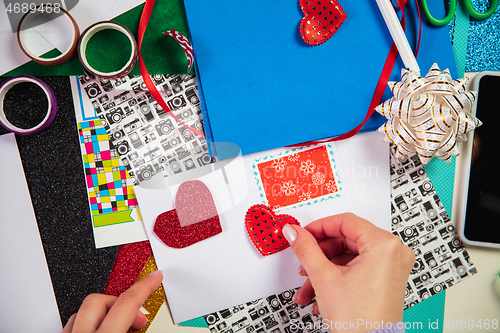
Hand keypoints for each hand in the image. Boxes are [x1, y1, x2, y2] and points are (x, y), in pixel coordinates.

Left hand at [62, 270, 162, 332]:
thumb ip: (135, 331)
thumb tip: (142, 319)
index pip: (127, 303)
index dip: (144, 287)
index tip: (154, 278)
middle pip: (100, 300)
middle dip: (122, 301)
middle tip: (138, 316)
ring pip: (81, 311)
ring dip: (102, 312)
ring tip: (117, 324)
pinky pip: (70, 325)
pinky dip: (85, 323)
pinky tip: (96, 330)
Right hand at [282, 213, 413, 332]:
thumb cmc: (359, 321)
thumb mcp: (324, 277)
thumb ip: (306, 249)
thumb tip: (295, 232)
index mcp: (384, 245)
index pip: (345, 221)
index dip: (319, 227)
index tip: (303, 233)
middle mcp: (393, 253)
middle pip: (346, 239)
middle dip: (319, 254)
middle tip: (303, 260)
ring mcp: (392, 267)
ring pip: (349, 256)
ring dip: (324, 269)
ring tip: (308, 285)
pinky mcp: (387, 280)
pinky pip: (358, 268)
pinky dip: (337, 277)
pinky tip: (320, 292)